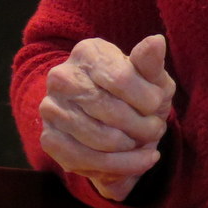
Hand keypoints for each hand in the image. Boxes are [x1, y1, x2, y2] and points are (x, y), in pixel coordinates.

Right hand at [39, 34, 175, 200]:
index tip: (158, 104)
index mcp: (89, 52)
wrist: (119, 121)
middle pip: (109, 110)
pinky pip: (83, 160)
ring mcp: (52, 108)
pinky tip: (136, 162)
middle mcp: (63, 77)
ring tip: (145, 143)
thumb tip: (156, 41)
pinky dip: (116, 166)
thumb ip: (151, 63)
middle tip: (156, 128)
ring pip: (97, 138)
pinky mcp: (49, 138)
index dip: (146, 98)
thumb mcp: (151, 77)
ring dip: (130, 148)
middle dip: (140, 126)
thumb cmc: (138, 92)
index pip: (122, 78)